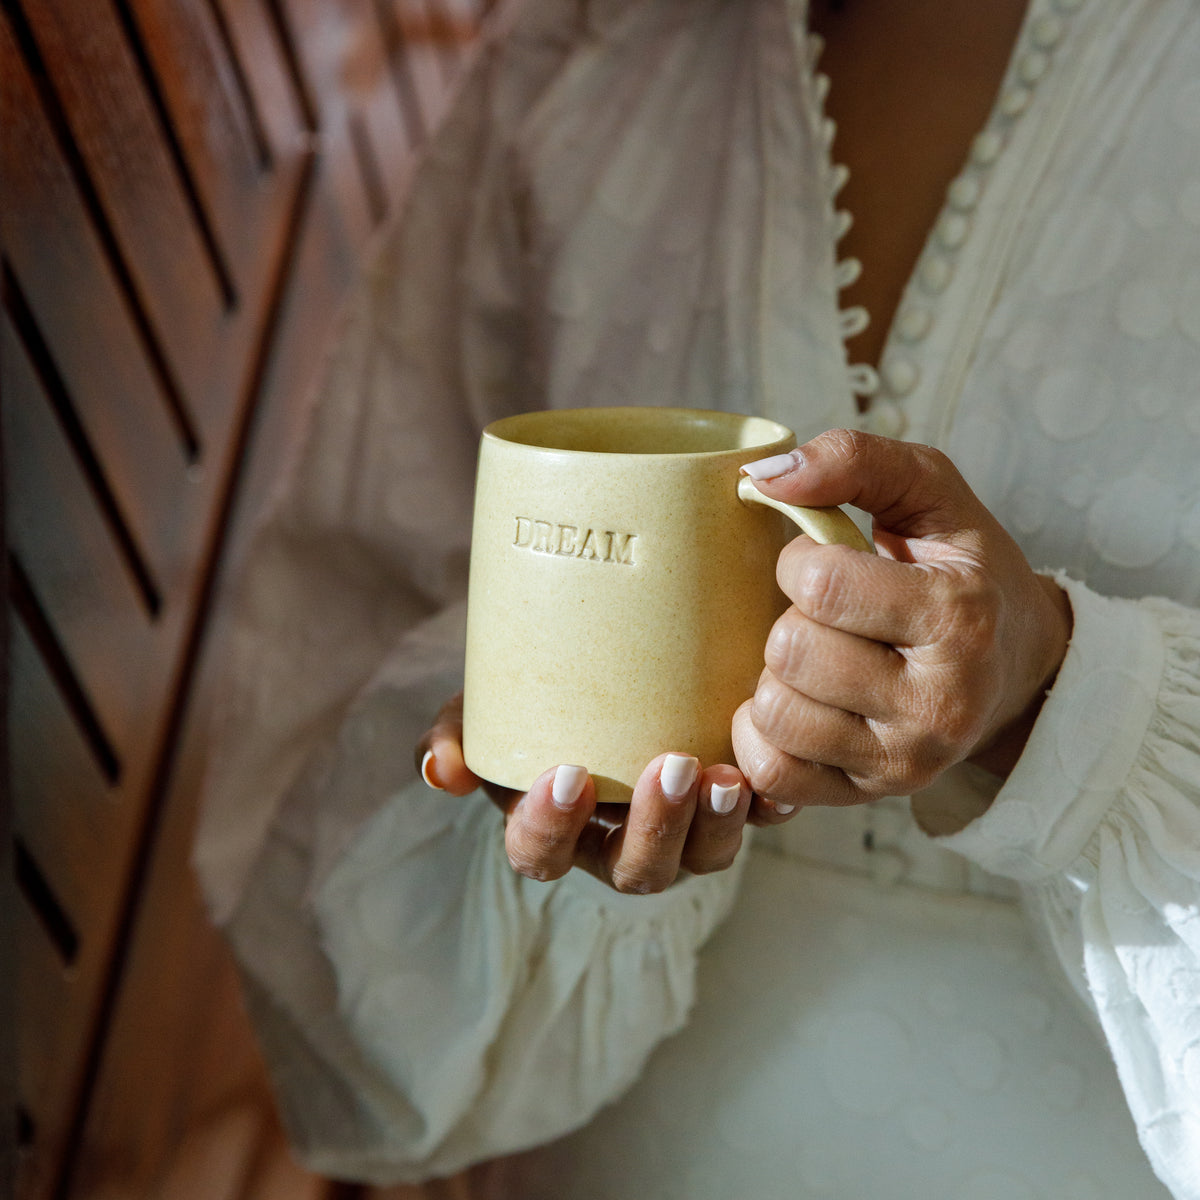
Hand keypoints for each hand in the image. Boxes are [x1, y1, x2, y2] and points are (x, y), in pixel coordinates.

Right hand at [416, 694, 752, 891]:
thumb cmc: (534, 695)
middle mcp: (620, 843)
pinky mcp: (731, 800)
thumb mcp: (484, 709)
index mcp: (555, 830)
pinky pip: (758, 819)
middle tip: (669, 769)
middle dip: (654, 830)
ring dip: (715, 825)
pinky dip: (769, 805)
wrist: (597, 661)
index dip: (551, 829)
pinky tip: (773, 781)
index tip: (566, 776)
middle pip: (637, 870)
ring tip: (725, 777)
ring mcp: (682, 830)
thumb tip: (438, 770)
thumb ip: (455, 736)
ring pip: (703, 857)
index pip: (541, 855)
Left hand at [732, 429, 1072, 816]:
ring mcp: (905, 760)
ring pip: (774, 714)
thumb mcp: (931, 493)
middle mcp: (939, 702)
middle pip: (792, 651)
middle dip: (790, 618)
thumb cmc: (961, 571)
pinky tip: (793, 703)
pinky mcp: (870, 796)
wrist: (1014, 667)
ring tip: (815, 659)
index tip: (827, 562)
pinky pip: (772, 774)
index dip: (801, 558)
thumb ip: (855, 460)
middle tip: (825, 616)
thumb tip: (762, 475)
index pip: (821, 582)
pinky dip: (760, 735)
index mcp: (960, 617)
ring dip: (775, 676)